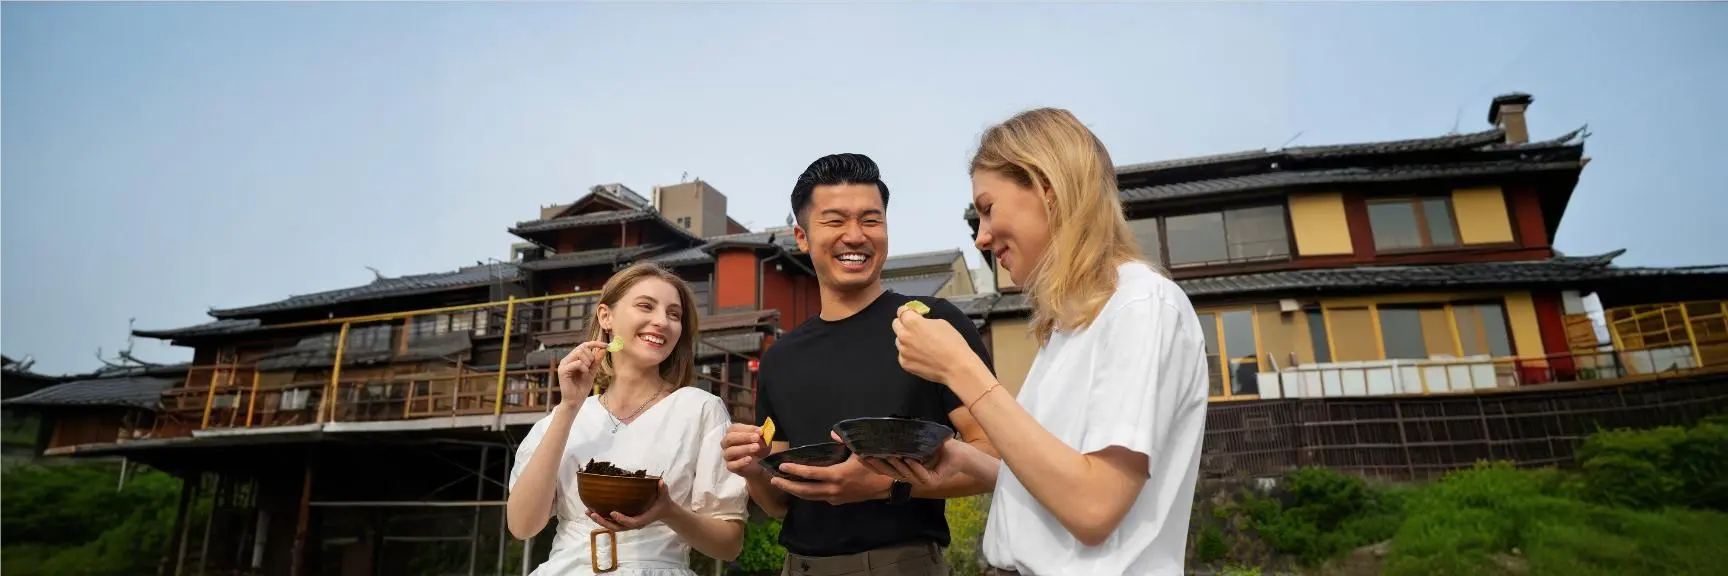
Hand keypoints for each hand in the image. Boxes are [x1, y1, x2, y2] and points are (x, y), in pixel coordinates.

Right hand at [557, 341, 607, 405]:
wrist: (575, 400)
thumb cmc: (582, 387)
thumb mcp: (592, 372)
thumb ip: (596, 361)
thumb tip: (604, 349)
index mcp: (573, 358)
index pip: (584, 345)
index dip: (595, 343)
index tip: (606, 345)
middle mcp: (567, 359)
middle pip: (582, 347)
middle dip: (591, 356)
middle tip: (591, 367)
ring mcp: (563, 364)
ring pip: (578, 352)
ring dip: (587, 361)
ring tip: (587, 371)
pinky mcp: (562, 371)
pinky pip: (576, 363)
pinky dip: (583, 367)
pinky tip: (584, 373)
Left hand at [586, 480, 675, 530]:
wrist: (663, 511)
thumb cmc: (663, 503)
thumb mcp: (664, 496)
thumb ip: (662, 490)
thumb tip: (660, 482)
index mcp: (643, 519)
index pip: (631, 523)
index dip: (622, 519)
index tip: (612, 513)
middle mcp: (634, 524)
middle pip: (617, 527)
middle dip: (604, 522)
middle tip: (593, 514)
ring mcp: (628, 524)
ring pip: (612, 526)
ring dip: (599, 521)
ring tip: (588, 512)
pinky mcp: (625, 521)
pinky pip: (612, 523)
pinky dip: (602, 518)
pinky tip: (592, 511)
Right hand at [721, 423, 770, 480]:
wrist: (759, 463)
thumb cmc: (757, 447)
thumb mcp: (762, 440)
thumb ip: (761, 435)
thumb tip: (760, 432)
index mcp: (732, 433)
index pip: (734, 428)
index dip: (747, 428)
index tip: (760, 431)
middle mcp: (727, 443)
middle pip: (730, 438)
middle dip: (744, 437)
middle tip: (756, 437)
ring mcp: (727, 455)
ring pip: (730, 451)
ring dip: (744, 448)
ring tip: (756, 447)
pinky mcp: (730, 466)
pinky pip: (731, 465)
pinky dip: (741, 462)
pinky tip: (750, 459)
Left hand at [770, 451, 891, 505]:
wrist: (887, 486)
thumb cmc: (874, 467)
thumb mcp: (861, 451)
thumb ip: (845, 441)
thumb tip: (832, 432)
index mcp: (837, 476)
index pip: (810, 474)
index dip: (794, 471)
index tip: (782, 466)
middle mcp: (833, 490)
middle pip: (805, 490)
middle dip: (787, 485)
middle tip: (773, 480)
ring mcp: (835, 498)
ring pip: (810, 497)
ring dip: (794, 491)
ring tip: (781, 485)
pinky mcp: (838, 501)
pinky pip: (818, 498)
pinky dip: (806, 494)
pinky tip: (800, 488)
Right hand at [858, 436, 962, 490]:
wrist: (960, 452)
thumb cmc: (938, 446)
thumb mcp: (916, 442)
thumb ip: (902, 441)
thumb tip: (884, 430)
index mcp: (906, 469)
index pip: (885, 469)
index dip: (873, 464)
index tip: (860, 456)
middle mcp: (912, 477)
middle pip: (892, 474)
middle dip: (879, 465)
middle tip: (867, 456)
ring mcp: (922, 481)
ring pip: (906, 475)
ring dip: (897, 466)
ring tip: (889, 456)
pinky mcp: (934, 481)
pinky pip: (922, 476)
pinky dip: (916, 468)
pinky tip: (910, 460)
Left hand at [892, 305, 980, 385]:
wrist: (956, 367)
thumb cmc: (952, 342)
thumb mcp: (940, 323)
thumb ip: (924, 321)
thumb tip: (919, 322)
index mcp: (912, 323)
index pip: (901, 311)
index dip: (908, 311)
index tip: (913, 314)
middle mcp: (903, 336)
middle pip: (896, 324)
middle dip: (904, 324)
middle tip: (915, 328)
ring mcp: (902, 351)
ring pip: (899, 340)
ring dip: (906, 340)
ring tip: (920, 345)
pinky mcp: (904, 364)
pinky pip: (902, 355)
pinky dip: (909, 354)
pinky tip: (921, 356)